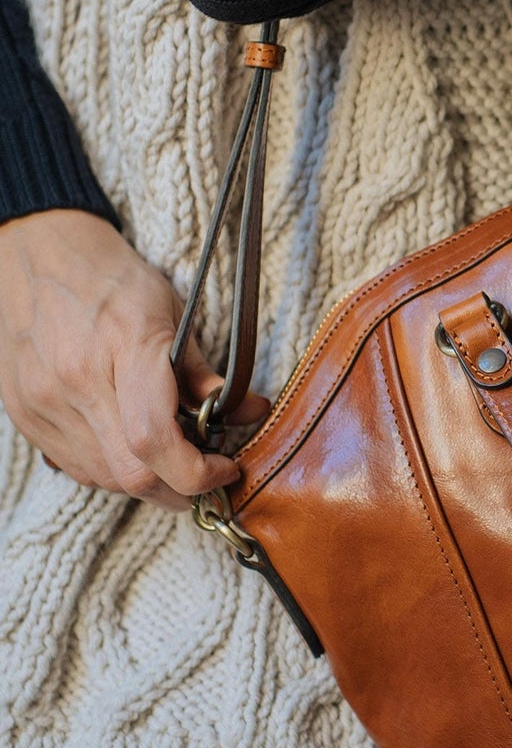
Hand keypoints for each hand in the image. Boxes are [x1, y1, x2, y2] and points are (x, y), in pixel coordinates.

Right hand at [0, 209, 267, 511]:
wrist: (40, 257)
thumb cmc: (113, 280)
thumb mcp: (173, 311)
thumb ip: (205, 372)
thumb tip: (249, 413)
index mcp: (123, 346)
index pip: (155, 439)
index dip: (198, 472)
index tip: (226, 468)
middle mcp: (76, 381)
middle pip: (132, 474)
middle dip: (180, 490)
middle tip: (208, 476)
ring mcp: (44, 403)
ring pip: (105, 478)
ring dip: (148, 482)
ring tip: (171, 455)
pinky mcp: (26, 416)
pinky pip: (78, 467)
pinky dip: (112, 469)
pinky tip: (130, 445)